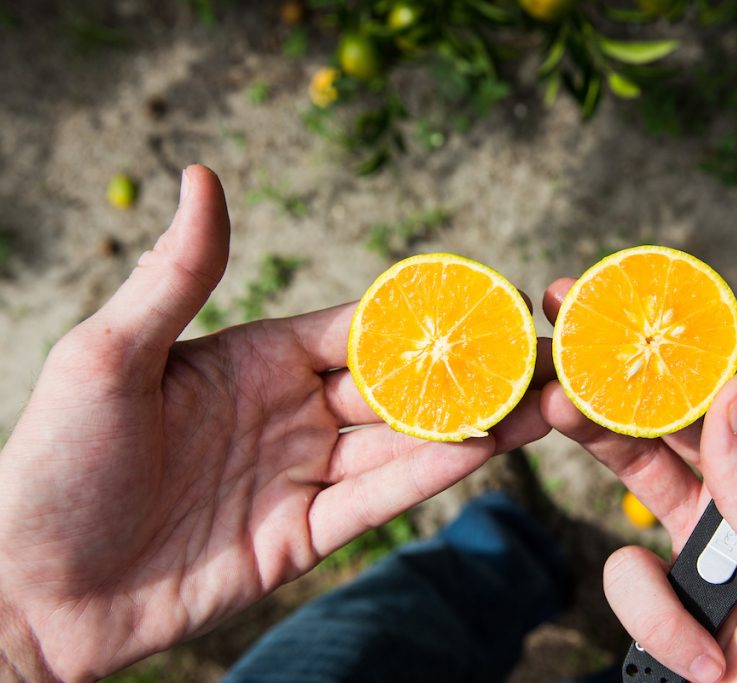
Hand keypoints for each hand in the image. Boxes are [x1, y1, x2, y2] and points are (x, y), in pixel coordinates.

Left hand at [0, 166, 550, 680]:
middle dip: (466, 370)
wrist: (34, 591)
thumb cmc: (54, 465)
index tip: (487, 297)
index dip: (420, 314)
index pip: (356, 327)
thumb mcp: (108, 356)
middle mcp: (289, 409)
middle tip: (538, 353)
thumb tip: (202, 174)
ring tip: (539, 400)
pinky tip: (484, 450)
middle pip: (395, 383)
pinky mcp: (303, 535)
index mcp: (254, 357)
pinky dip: (430, 476)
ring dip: (469, 423)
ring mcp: (300, 473)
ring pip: (401, 441)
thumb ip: (176, 276)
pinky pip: (377, 498)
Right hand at [539, 278, 736, 682]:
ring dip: (604, 449)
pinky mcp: (674, 599)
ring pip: (640, 479)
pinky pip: (630, 577)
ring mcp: (712, 548)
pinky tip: (702, 656)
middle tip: (571, 336)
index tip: (649, 305)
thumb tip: (733, 393)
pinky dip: (654, 617)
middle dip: (626, 380)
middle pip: (680, 421)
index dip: (704, 343)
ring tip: (559, 411)